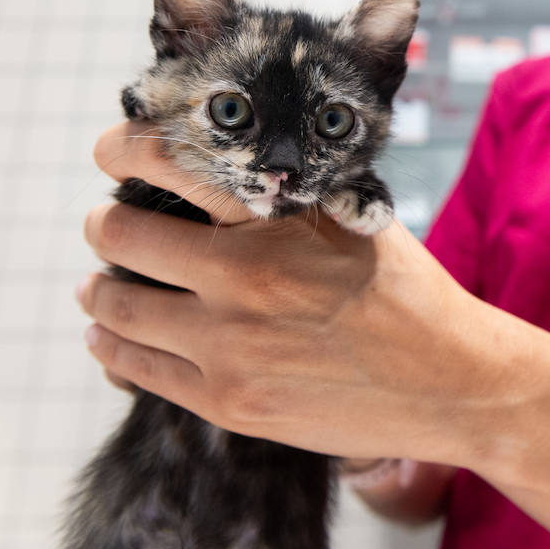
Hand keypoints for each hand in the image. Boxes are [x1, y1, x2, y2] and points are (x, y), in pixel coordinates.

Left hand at [76, 121, 527, 464]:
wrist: (449, 380)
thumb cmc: (404, 290)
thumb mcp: (352, 215)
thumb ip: (285, 194)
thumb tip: (213, 174)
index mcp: (274, 218)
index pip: (168, 161)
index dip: (122, 148)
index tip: (111, 151)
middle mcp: (242, 276)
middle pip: (121, 236)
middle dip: (105, 225)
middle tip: (107, 225)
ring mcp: (229, 345)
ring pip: (116, 308)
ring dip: (100, 290)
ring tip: (102, 285)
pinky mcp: (227, 400)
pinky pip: (135, 369)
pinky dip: (112, 347)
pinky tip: (112, 338)